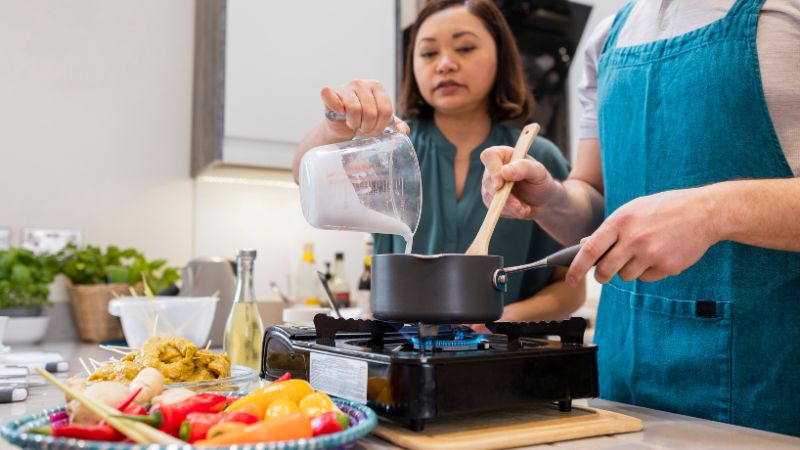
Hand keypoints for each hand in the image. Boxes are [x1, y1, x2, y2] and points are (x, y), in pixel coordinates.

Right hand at [320, 80, 409, 139]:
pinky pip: (330, 95)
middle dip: (367, 127)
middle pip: (371, 112)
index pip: (385, 110)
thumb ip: (396, 126)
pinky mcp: (331, 93)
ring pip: (354, 109)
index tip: (375, 130)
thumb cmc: (363, 120)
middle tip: (363, 129)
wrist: (342, 125)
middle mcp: (362, 83)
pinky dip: (336, 107)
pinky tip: (340, 114)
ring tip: (354, 125)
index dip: (381, 125)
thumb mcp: (382, 123)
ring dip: (355, 123)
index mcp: (377, 87)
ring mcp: (345, 87)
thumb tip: (404, 132)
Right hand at [479, 146, 558, 219]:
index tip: (501, 184)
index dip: (492, 169)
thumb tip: (504, 171)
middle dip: (503, 196)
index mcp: (503, 155)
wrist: (542, 200)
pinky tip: (521, 210)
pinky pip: (493, 208)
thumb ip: (523, 168)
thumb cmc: (540, 181)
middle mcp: (493, 169)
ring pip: (489, 197)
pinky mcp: (490, 200)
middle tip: (518, 206)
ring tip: (524, 209)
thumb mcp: (538, 172)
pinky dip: (508, 212)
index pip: (489, 156)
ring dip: (508, 206)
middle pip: (487, 181)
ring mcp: (490, 185)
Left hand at [566, 187, 720, 284]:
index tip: (570, 278)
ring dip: (628, 271)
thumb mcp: (633, 209)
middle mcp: (634, 239)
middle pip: (605, 270)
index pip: (590, 250)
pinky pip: (646, 278)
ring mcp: (651, 254)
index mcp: (621, 221)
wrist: (705, 212)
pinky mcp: (667, 267)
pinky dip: (647, 272)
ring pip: (626, 276)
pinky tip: (659, 255)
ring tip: (641, 253)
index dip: (576, 267)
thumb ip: (610, 228)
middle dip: (601, 276)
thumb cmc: (664, 209)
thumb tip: (584, 245)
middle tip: (603, 274)